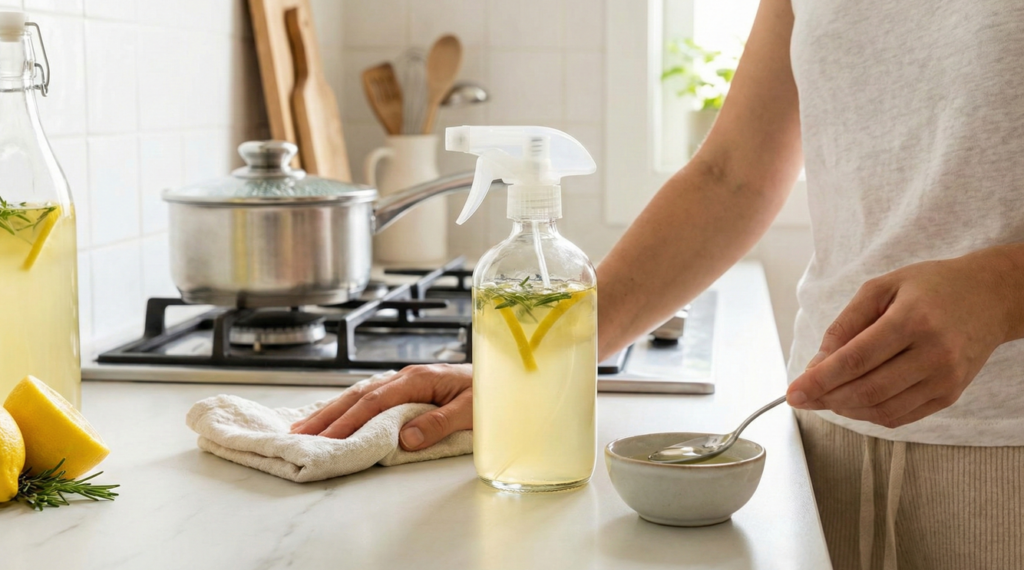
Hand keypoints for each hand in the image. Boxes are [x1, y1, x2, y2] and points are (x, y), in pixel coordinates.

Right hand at [290, 364, 471, 450]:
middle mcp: (406, 376)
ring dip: (331, 411)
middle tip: (299, 436)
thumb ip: (439, 423)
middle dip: (327, 416)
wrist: (502, 376)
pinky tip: (333, 415)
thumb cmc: (489, 393)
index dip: (348, 421)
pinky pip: (369, 397)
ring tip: (304, 428)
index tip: (327, 440)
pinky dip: (347, 407)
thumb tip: (406, 438)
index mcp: (418, 379)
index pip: (374, 402)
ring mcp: (404, 381)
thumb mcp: (471, 411)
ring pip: (359, 394)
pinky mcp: (406, 388)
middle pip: (358, 396)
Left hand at [786, 248, 1022, 427]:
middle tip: (803, 397)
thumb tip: (818, 363)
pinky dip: (869, 414)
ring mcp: (945, 378)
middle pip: (868, 389)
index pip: (856, 359)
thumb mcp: (881, 287)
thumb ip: (846, 324)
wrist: (991, 297)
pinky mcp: (950, 394)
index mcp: (912, 319)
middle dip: (827, 398)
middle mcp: (933, 353)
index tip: (793, 391)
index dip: (820, 379)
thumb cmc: (930, 287)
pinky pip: (901, 416)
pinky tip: (852, 401)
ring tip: (825, 397)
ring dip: (845, 409)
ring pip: (883, 409)